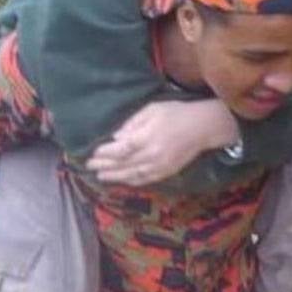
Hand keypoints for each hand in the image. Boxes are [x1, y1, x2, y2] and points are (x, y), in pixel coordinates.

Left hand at [85, 99, 238, 185]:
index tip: (93, 153)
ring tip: (100, 176)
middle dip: (104, 166)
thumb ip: (133, 123)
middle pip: (122, 164)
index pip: (119, 150)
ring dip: (114, 176)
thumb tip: (116, 137)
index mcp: (146, 138)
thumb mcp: (152, 110)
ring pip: (132, 175)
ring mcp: (159, 166)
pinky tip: (121, 181)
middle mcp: (151, 155)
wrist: (203, 127)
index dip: (104, 154)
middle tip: (89, 166)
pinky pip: (145, 180)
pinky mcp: (166, 172)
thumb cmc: (176, 113)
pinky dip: (131, 181)